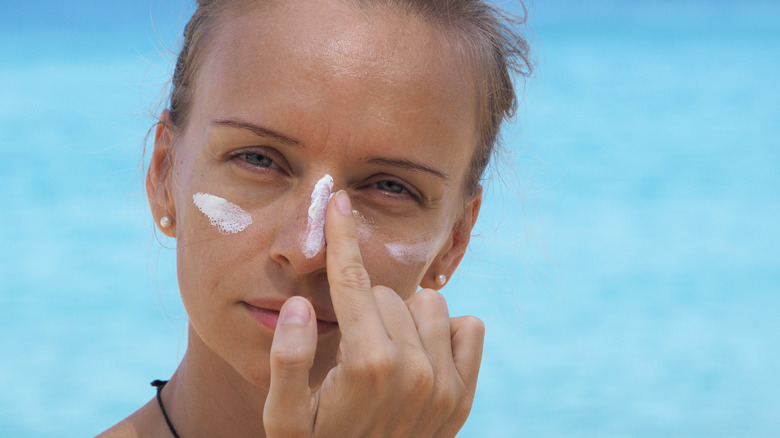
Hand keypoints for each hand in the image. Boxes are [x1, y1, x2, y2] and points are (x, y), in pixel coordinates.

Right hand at [264, 190, 484, 436]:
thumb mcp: (281, 420)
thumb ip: (286, 360)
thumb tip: (301, 304)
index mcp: (366, 365)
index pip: (353, 284)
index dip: (341, 240)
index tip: (340, 201)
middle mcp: (414, 370)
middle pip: (388, 295)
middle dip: (365, 309)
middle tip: (350, 347)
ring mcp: (444, 384)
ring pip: (428, 305)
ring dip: (403, 319)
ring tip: (382, 355)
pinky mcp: (463, 396)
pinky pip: (468, 327)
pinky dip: (444, 333)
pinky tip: (419, 359)